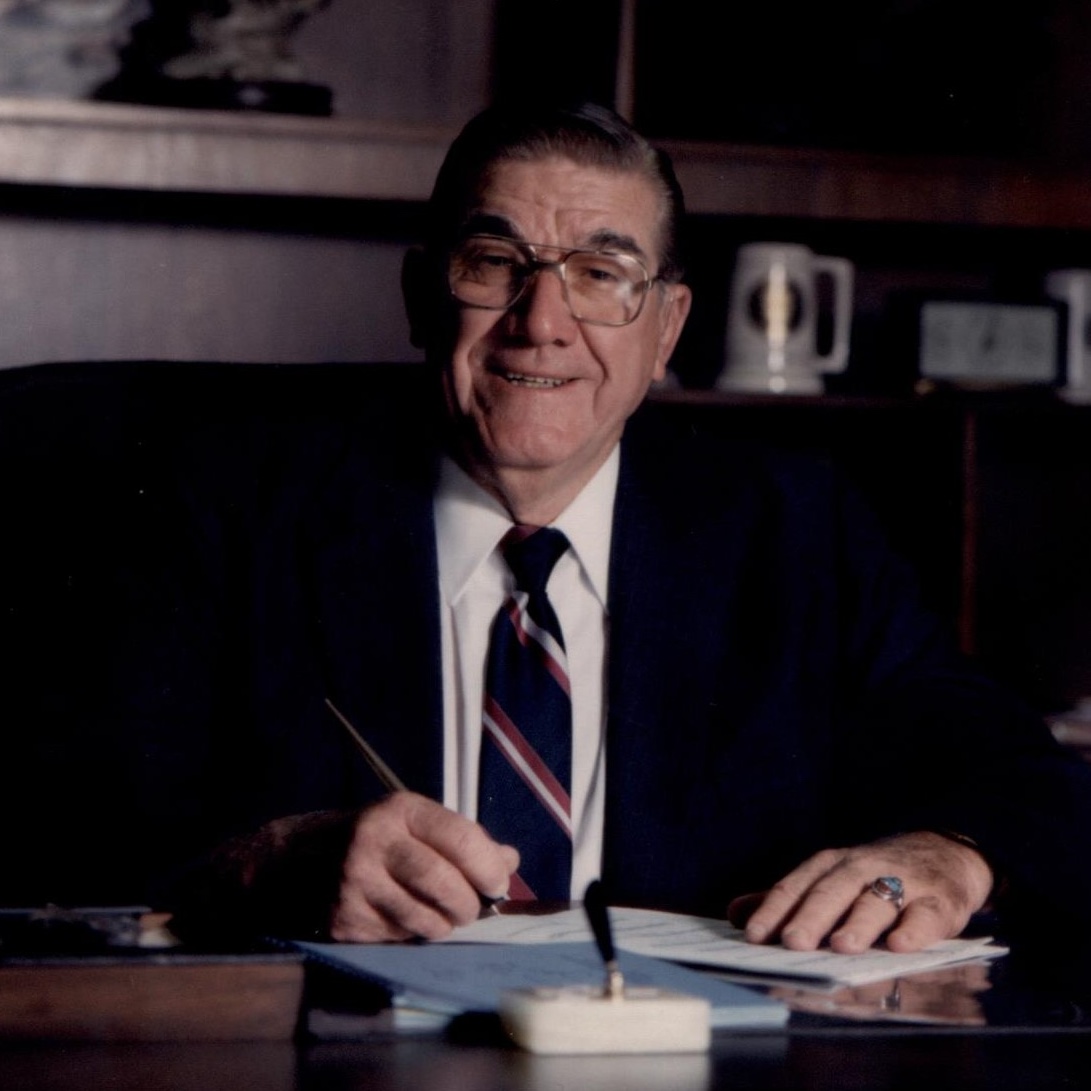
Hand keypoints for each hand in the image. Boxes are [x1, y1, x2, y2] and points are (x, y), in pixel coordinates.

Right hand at [328, 791, 518, 941]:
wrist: (299, 856)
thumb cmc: (376, 837)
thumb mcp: (415, 822)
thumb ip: (463, 839)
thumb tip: (509, 861)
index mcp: (400, 810)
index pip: (460, 839)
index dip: (489, 867)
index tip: (499, 884)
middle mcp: (374, 842)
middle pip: (443, 883)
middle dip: (468, 904)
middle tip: (471, 910)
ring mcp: (354, 883)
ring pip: (423, 919)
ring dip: (443, 925)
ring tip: (441, 917)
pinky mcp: (342, 920)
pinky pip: (397, 938)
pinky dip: (412, 936)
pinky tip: (405, 920)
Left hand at [727, 831, 993, 953]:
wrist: (943, 854)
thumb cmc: (874, 875)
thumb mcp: (829, 880)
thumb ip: (787, 900)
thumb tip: (736, 913)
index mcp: (830, 865)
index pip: (796, 886)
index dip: (775, 910)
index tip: (754, 935)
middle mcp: (862, 868)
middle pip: (833, 891)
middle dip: (812, 916)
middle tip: (793, 942)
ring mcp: (903, 882)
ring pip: (878, 900)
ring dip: (859, 922)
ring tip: (841, 945)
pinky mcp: (940, 900)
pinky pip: (926, 915)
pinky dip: (914, 930)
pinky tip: (899, 945)